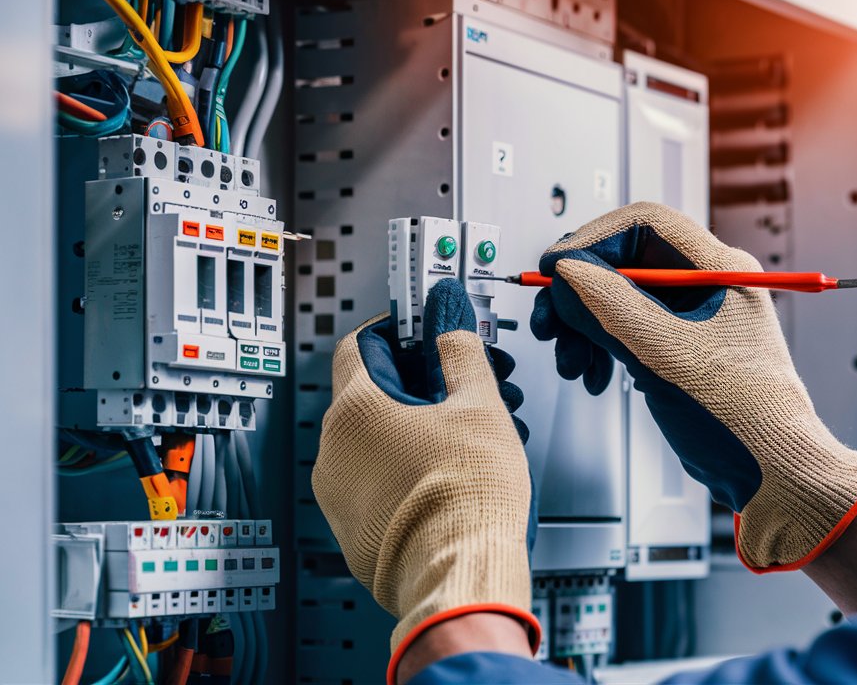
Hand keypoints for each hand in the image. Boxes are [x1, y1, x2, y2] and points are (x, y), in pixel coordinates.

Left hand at [313, 278, 538, 674]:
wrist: (461, 575)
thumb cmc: (466, 498)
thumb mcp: (479, 404)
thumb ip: (461, 353)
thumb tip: (450, 324)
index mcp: (355, 410)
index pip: (362, 344)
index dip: (398, 332)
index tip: (425, 333)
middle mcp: (333, 451)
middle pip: (371, 395)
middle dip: (420, 386)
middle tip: (462, 389)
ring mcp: (338, 495)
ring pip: (375, 443)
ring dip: (416, 430)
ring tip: (467, 437)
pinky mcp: (353, 530)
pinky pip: (376, 485)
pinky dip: (407, 472)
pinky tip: (450, 476)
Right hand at [531, 202, 856, 571]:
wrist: (772, 475)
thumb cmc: (745, 417)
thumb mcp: (667, 356)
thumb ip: (611, 308)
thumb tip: (566, 274)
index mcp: (720, 269)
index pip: (644, 224)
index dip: (591, 241)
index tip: (556, 269)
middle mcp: (707, 285)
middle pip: (624, 262)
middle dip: (580, 293)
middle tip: (550, 322)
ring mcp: (692, 319)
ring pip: (619, 299)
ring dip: (583, 326)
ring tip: (570, 361)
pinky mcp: (679, 350)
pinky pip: (626, 331)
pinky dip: (600, 348)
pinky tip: (592, 376)